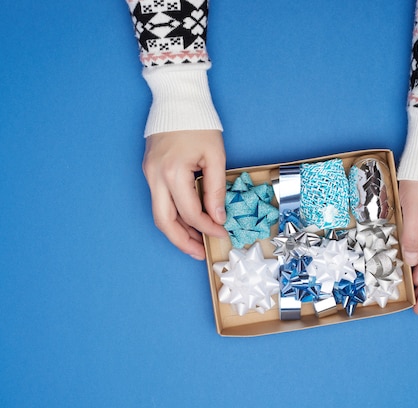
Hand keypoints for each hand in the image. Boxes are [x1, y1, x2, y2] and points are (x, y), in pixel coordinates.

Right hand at [142, 130, 228, 259]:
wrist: (177, 99)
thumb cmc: (199, 123)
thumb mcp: (215, 156)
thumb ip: (216, 189)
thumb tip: (218, 217)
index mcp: (173, 173)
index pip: (191, 213)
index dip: (208, 228)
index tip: (223, 233)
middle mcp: (156, 177)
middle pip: (164, 221)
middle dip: (183, 241)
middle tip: (200, 253)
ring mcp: (149, 174)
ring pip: (159, 214)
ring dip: (176, 231)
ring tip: (194, 243)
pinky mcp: (149, 171)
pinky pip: (159, 200)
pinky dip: (173, 215)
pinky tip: (187, 221)